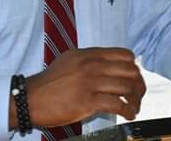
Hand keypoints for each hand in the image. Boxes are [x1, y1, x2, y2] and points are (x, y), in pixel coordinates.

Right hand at [11, 47, 146, 128]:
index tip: (134, 78)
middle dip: (139, 85)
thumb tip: (111, 66)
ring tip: (134, 108)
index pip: (125, 55)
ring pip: (127, 87)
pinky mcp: (87, 101)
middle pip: (130, 71)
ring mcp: (90, 82)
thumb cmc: (50, 82)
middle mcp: (92, 65)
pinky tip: (128, 115)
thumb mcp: (71, 60)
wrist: (31, 98)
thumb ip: (91, 60)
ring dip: (136, 100)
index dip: (134, 68)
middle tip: (138, 95)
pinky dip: (128, 111)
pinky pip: (117, 104)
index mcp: (89, 54)